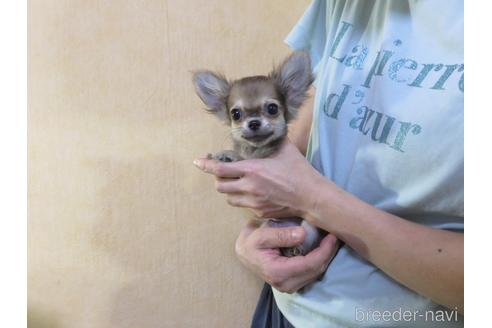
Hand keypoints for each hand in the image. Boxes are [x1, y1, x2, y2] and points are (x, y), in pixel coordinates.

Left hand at [193, 140, 324, 217]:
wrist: (310, 197)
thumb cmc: (299, 172)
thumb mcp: (286, 150)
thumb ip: (273, 140)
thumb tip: (270, 128)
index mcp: (252, 169)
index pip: (220, 168)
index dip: (206, 165)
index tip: (198, 162)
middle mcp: (249, 187)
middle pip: (220, 186)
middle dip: (219, 180)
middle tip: (225, 174)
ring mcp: (253, 201)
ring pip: (229, 198)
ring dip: (230, 191)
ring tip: (238, 184)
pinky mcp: (259, 212)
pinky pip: (244, 206)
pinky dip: (244, 200)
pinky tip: (254, 194)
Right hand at [235, 220, 338, 292]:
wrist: (244, 252)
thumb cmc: (251, 243)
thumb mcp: (261, 234)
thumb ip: (281, 235)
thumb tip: (302, 234)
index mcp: (278, 273)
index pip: (309, 264)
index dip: (324, 251)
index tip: (332, 236)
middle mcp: (285, 284)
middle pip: (316, 271)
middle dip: (328, 253)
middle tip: (334, 236)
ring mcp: (289, 286)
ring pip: (316, 274)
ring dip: (325, 258)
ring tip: (330, 241)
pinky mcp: (292, 284)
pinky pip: (311, 274)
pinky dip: (319, 261)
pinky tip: (322, 249)